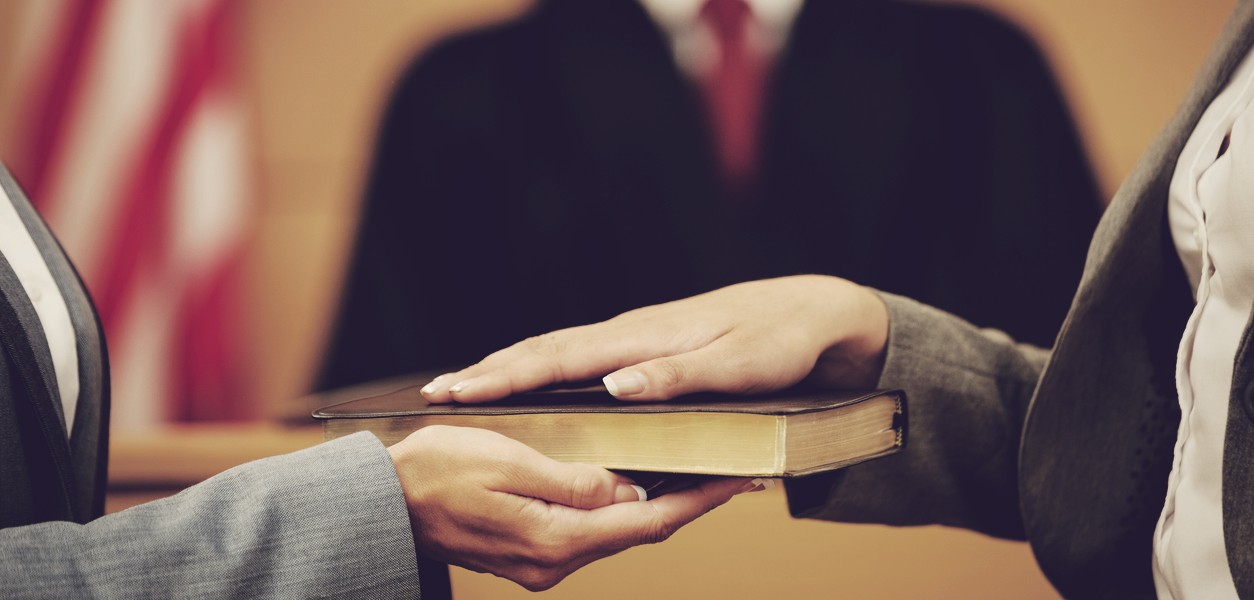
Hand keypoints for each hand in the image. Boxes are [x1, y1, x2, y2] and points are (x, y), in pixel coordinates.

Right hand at [387, 425, 752, 590]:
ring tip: (692, 472)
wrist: (383, 503)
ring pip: (616, 531)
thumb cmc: (435, 473)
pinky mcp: (530, 552)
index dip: (698, 500)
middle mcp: (555, 562)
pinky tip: (631, 485)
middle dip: (686, 501)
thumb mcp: (508, 462)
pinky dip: (618, 508)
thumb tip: (629, 491)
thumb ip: (573, 480)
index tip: (737, 480)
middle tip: (727, 471)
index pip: (648, 521)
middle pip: (639, 530)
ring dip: (654, 504)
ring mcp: (542, 563)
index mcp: (556, 539)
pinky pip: (588, 530)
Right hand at [420, 275, 888, 402]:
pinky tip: (532, 382)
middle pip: (545, 350)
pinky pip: (580, 358)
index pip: (560, 358)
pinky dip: (544, 367)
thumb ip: (677, 377)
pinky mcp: (646, 347)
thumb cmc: (779, 341)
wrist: (813, 310)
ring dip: (509, 368)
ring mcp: (637, 338)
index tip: (457, 390)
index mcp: (644, 339)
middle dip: (488, 372)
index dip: (505, 376)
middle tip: (435, 393)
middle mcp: (632, 334)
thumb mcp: (738, 365)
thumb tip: (613, 387)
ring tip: (465, 387)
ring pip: (559, 351)